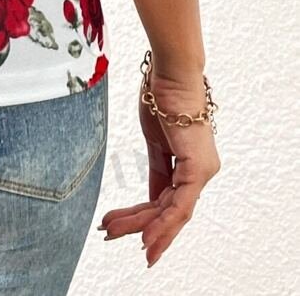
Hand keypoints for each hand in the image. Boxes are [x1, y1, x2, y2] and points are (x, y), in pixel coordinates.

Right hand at [97, 65, 219, 267]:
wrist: (170, 72)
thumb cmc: (162, 94)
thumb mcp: (153, 139)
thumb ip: (156, 168)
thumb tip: (151, 197)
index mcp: (189, 163)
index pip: (164, 198)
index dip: (144, 216)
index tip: (118, 225)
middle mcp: (200, 171)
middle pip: (166, 208)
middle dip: (137, 224)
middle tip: (109, 234)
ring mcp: (201, 171)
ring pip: (171, 212)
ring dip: (143, 227)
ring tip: (114, 234)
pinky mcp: (198, 169)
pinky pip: (179, 206)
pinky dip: (162, 224)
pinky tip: (146, 237)